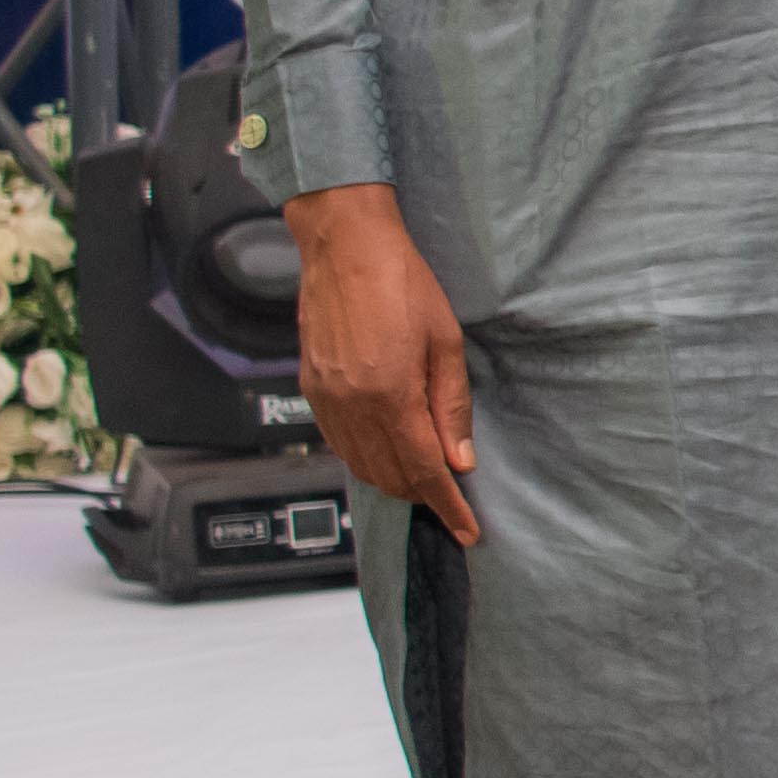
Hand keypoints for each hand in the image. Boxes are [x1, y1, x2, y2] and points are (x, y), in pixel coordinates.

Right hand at [283, 182, 477, 545]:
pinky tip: (388, 452)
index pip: (422, 470)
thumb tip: (458, 460)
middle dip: (423, 495)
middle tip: (452, 498)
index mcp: (389, 396)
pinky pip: (339, 443)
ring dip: (394, 480)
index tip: (467, 529)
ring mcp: (325, 400)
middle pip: (388, 475)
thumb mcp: (446, 343)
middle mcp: (350, 406)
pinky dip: (366, 458)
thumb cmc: (403, 284)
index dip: (447, 505)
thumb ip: (450, 406)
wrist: (345, 248)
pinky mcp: (311, 390)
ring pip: (360, 465)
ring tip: (425, 478)